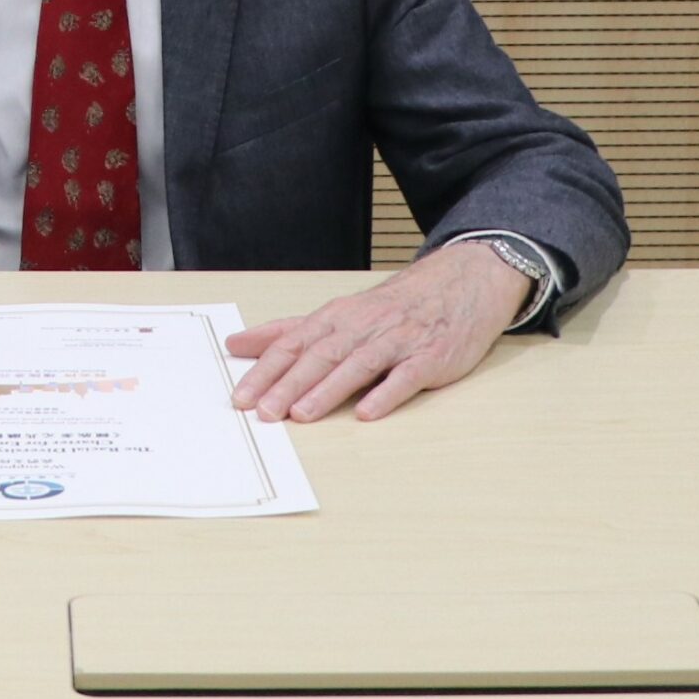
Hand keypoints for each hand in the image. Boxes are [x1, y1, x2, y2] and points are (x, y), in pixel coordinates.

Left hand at [226, 240, 529, 423]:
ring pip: (358, 364)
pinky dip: (386, 394)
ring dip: (328, 390)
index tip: (242, 396)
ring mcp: (397, 340)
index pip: (294, 343)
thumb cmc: (393, 307)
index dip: (266, 370)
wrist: (460, 283)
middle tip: (264, 412)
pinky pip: (405, 376)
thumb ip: (288, 331)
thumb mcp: (338, 313)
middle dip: (290, 384)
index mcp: (338, 317)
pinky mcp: (429, 357)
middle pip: (321, 355)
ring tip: (302, 414)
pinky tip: (367, 412)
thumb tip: (238, 343)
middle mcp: (364, 326)